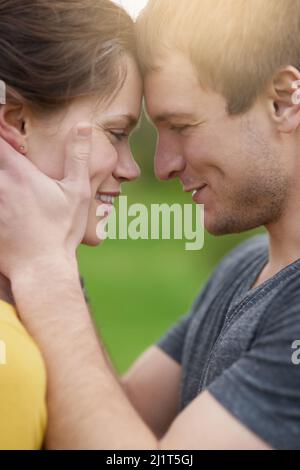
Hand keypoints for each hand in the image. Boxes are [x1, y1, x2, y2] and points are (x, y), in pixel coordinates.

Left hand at [0, 123, 91, 278]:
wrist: (41, 269)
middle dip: (1, 156)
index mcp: (19, 174)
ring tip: (16, 194)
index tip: (10, 139)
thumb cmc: (62, 231)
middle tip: (13, 163)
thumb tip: (83, 125)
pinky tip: (10, 210)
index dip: (0, 131)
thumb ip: (78, 156)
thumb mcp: (77, 193)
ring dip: (1, 181)